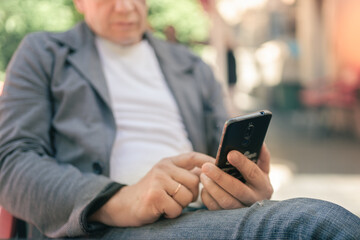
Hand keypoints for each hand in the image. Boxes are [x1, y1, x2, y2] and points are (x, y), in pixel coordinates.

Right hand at [89, 152, 212, 226]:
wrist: (123, 205)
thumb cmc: (151, 193)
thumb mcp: (166, 177)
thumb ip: (184, 173)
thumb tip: (209, 169)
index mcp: (167, 162)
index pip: (192, 157)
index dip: (207, 160)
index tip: (218, 167)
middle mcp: (163, 168)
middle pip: (195, 181)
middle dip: (192, 195)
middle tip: (177, 199)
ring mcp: (158, 180)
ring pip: (187, 196)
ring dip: (180, 205)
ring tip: (167, 203)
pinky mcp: (154, 195)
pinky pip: (176, 208)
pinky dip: (171, 213)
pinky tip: (161, 210)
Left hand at [200, 144, 272, 209]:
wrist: (253, 209)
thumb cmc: (254, 182)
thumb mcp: (262, 170)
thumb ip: (262, 156)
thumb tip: (259, 142)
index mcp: (264, 186)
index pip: (253, 173)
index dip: (242, 163)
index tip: (230, 153)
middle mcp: (254, 200)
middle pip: (237, 189)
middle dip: (220, 177)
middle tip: (206, 166)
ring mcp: (242, 211)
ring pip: (225, 201)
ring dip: (212, 187)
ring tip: (203, 174)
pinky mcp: (228, 218)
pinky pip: (215, 208)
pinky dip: (207, 196)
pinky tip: (204, 186)